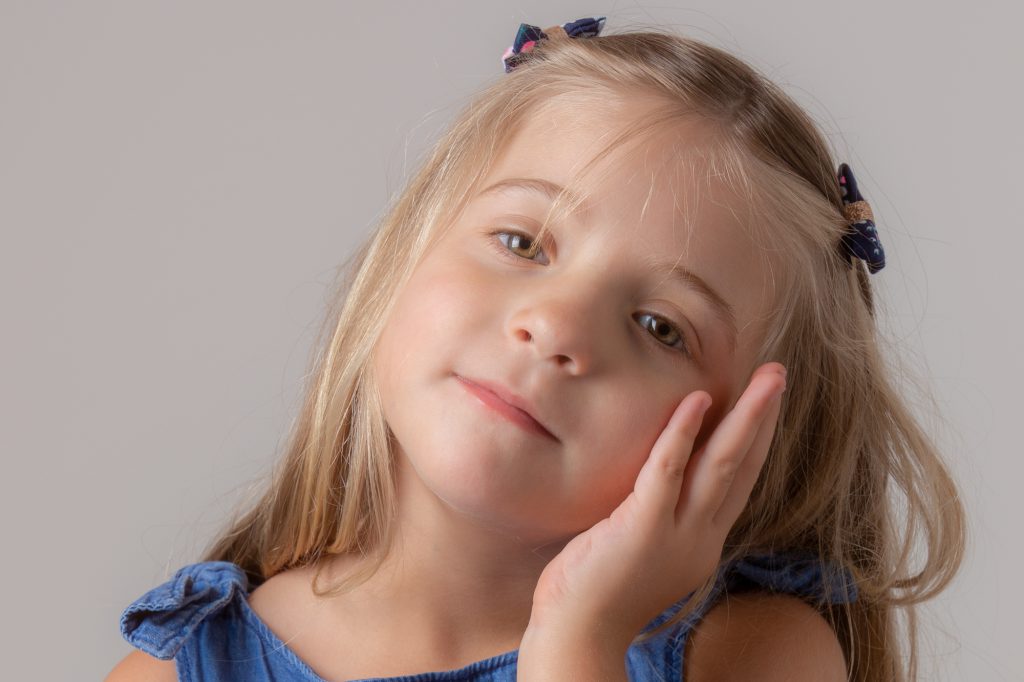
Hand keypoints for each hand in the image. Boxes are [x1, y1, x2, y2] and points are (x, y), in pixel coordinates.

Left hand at [525, 362, 786, 645]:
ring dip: (748, 417)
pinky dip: (684, 433)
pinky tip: (698, 398)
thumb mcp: (638, 547)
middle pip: (743, 467)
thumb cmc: (595, 592)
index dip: (754, 440)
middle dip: (764, 418)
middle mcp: (701, 539)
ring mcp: (677, 535)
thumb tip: (651, 476)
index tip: (764, 403)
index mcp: (701, 542)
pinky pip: (669, 472)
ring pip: (722, 465)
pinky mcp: (644, 530)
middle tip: (780, 374)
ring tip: (768, 378)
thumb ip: (654, 513)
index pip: (737, 482)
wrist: (577, 637)